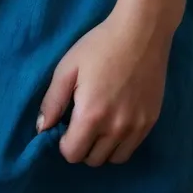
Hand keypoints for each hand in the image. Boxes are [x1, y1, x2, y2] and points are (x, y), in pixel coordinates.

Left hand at [35, 0, 172, 165]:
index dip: (64, 142)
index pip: (72, 154)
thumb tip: (42, 129)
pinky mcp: (150, 122)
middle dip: (82, 145)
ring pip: (113, 159)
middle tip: (81, 121)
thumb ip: (52, 101)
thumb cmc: (100, 45)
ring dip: (101, 148)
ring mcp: (136, 127)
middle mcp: (115, 128)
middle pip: (92, 159)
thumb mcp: (68, 67)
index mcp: (91, 115)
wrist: (141, 32)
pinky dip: (120, 143)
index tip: (65, 125)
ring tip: (98, 123)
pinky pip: (131, 148)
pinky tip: (115, 120)